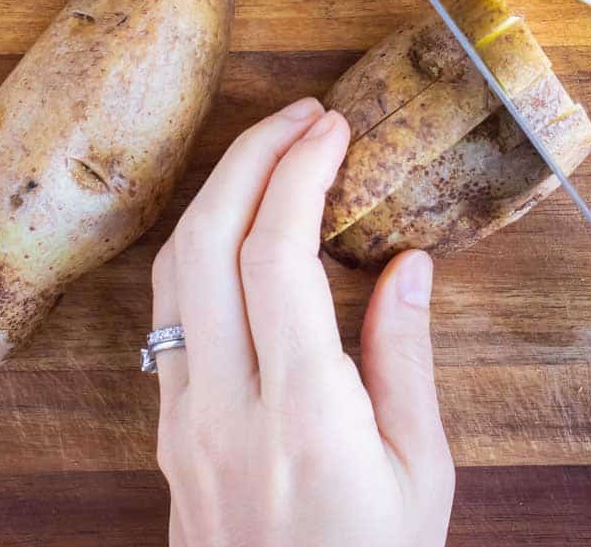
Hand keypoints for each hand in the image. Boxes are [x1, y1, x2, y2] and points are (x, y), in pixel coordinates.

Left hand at [151, 97, 454, 546]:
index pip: (276, 256)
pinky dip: (202, 251)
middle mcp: (226, 410)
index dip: (299, 172)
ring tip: (273, 155)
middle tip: (302, 116)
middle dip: (249, 157)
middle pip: (205, 244)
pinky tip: (243, 234)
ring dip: (218, 197)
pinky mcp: (168, 438)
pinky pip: (169, 319)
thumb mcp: (422, 473)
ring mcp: (183, 424)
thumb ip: (406, 359)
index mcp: (303, 416)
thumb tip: (408, 262)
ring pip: (173, 275)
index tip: (334, 127)